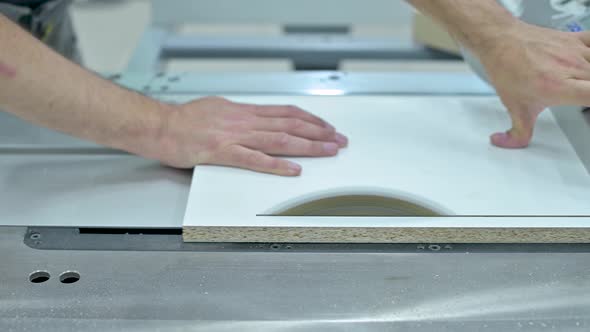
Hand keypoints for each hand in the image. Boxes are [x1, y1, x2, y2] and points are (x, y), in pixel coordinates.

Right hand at [155, 96, 347, 175]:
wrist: (159, 126)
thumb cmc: (183, 120)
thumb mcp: (217, 108)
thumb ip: (239, 116)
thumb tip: (257, 119)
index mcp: (243, 111)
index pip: (285, 112)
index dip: (309, 119)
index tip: (326, 126)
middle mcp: (243, 120)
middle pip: (289, 124)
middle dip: (318, 132)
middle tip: (338, 139)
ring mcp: (234, 136)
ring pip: (279, 139)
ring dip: (307, 145)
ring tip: (328, 150)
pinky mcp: (222, 152)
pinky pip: (254, 159)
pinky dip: (277, 164)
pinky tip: (294, 169)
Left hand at [477, 22, 589, 147]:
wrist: (499, 41)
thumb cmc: (507, 69)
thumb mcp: (514, 108)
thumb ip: (518, 133)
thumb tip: (509, 143)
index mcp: (559, 87)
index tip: (588, 108)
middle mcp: (572, 68)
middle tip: (581, 97)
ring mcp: (575, 52)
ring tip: (582, 83)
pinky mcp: (575, 39)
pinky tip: (589, 63)